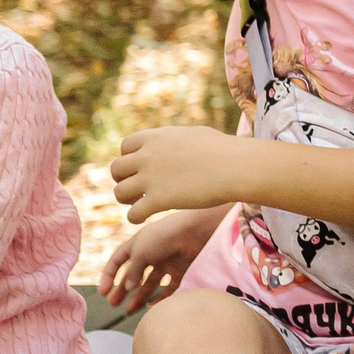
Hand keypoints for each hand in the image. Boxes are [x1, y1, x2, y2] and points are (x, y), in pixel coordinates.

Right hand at [98, 202, 231, 309]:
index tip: (103, 292)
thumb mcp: (140, 252)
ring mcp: (166, 262)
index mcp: (138, 244)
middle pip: (133, 274)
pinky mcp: (181, 271)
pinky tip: (150, 307)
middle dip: (122, 289)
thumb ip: (132, 271)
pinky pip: (168, 288)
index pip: (118, 261)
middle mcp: (151, 253)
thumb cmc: (164, 237)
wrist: (195, 231)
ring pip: (149, 283)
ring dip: (139, 296)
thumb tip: (127, 287)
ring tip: (130, 309)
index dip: (109, 276)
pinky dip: (159, 298)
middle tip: (113, 304)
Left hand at [110, 127, 248, 223]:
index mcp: (156, 138)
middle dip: (123, 180)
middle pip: (116, 169)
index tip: (141, 168)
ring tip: (140, 203)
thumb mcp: (195, 135)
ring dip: (127, 200)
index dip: (130, 159)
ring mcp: (151, 179)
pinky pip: (133, 214)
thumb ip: (176, 141)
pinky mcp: (158, 200)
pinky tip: (145, 218)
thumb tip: (175, 144)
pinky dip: (135, 218)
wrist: (237, 167)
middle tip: (137, 189)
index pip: (125, 147)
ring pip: (119, 192)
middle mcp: (147, 156)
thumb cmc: (225, 150)